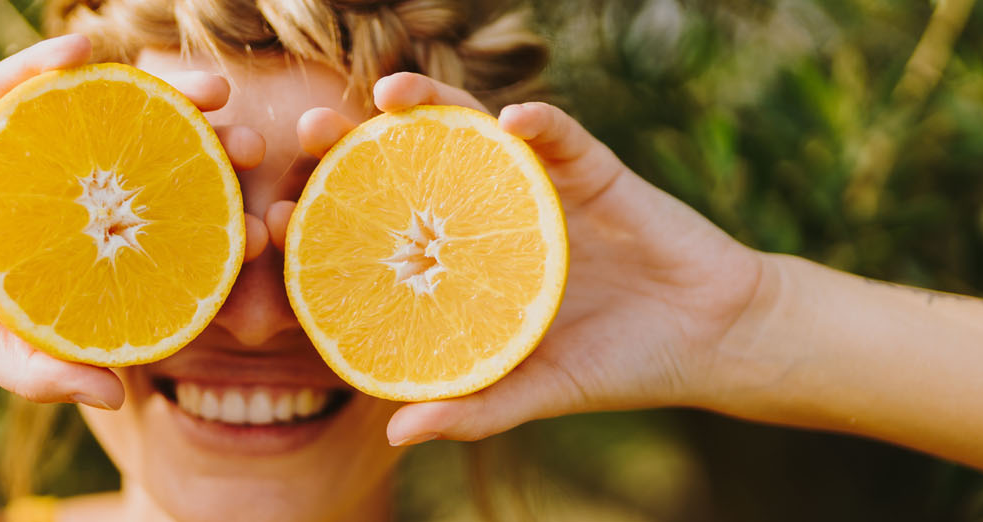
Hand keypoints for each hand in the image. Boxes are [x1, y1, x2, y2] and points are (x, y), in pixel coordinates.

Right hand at [0, 35, 267, 407]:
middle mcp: (52, 189)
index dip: (211, 227)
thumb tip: (117, 398)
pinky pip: (11, 80)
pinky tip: (88, 49)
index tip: (264, 229)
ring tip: (211, 88)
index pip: (153, 231)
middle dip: (206, 148)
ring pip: (98, 110)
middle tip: (255, 145)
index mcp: (66, 244)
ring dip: (159, 92)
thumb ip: (35, 366)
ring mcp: (12, 146)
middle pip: (145, 160)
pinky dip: (48, 63)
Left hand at [278, 73, 766, 443]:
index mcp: (462, 261)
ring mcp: (536, 183)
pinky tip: (512, 121)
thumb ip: (473, 409)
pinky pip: (561, 136)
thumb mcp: (537, 391)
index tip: (273, 217)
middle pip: (409, 166)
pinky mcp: (593, 168)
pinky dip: (538, 126)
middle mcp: (486, 212)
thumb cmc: (617, 364)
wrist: (710, 337)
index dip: (326, 218)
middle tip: (307, 132)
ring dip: (432, 106)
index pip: (382, 230)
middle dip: (355, 144)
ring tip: (389, 95)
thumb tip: (396, 433)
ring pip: (472, 130)